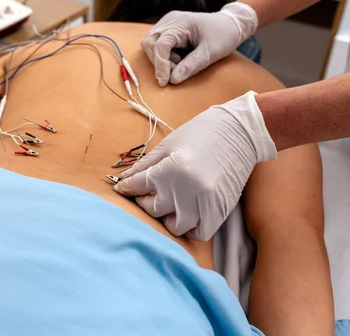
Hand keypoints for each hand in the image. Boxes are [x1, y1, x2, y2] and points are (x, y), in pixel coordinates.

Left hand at [114, 92, 276, 240]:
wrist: (240, 131)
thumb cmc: (201, 133)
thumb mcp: (168, 144)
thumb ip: (145, 165)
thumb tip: (124, 180)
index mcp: (170, 170)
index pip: (137, 187)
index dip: (126, 188)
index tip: (122, 190)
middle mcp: (185, 190)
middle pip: (153, 210)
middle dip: (145, 202)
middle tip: (148, 194)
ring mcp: (204, 202)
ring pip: (175, 226)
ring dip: (167, 218)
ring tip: (168, 205)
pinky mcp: (221, 210)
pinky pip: (200, 233)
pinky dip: (191, 227)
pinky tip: (187, 214)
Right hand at [141, 2, 257, 86]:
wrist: (230, 25)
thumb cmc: (223, 36)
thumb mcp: (210, 53)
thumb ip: (191, 66)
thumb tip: (172, 80)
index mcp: (181, 23)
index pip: (161, 45)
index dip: (160, 65)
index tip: (164, 82)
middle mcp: (170, 21)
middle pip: (149, 43)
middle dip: (158, 62)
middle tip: (176, 71)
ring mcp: (167, 24)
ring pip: (150, 45)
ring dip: (161, 59)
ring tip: (180, 63)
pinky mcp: (167, 30)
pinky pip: (157, 45)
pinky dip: (164, 56)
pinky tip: (179, 58)